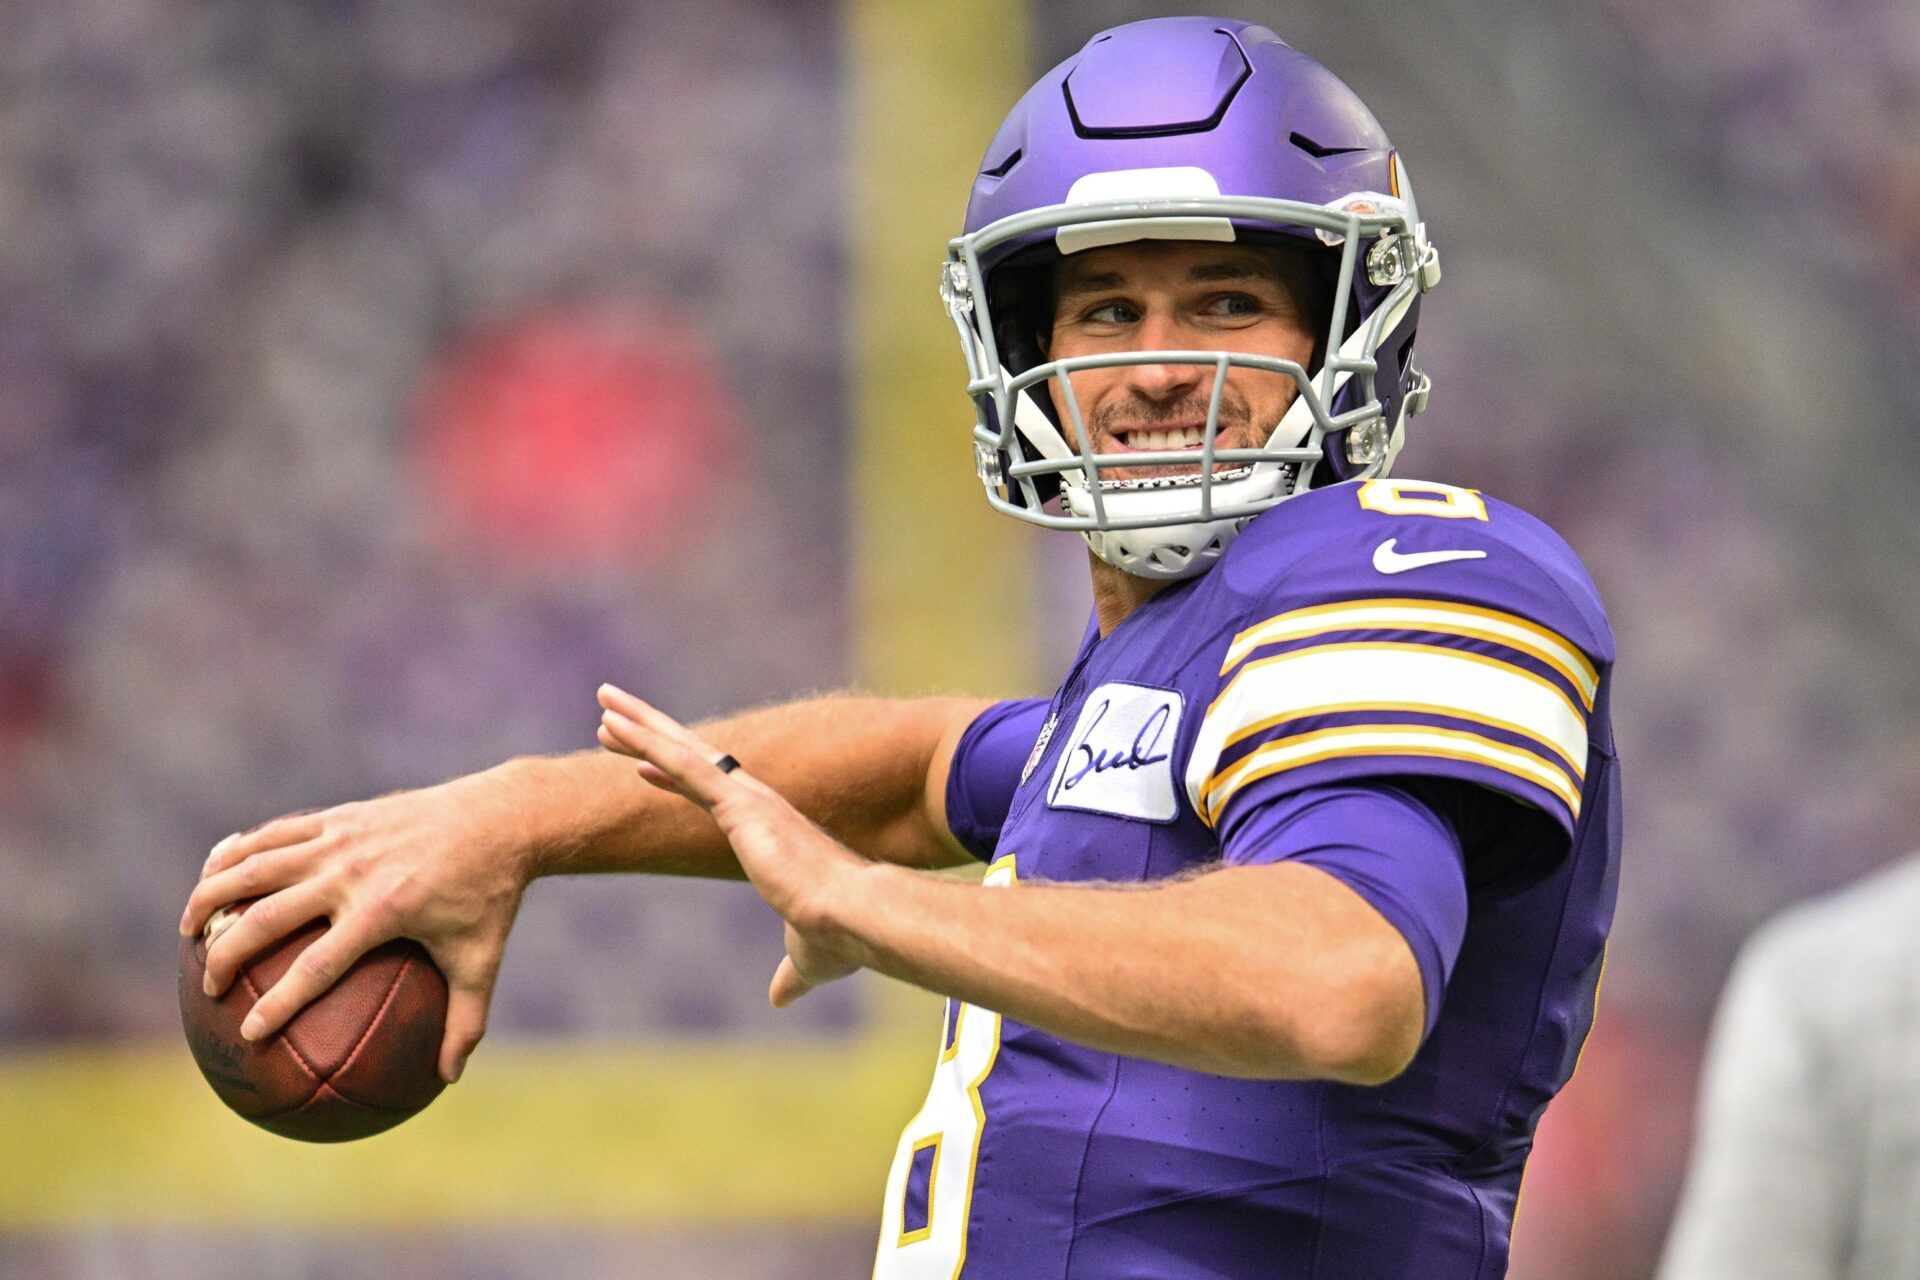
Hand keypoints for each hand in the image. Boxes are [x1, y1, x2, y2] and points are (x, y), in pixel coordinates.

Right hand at [179, 773, 535, 1082]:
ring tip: (187, 929)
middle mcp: (352, 873)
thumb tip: (448, 1079)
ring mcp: (341, 840)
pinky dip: (238, 850)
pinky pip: (276, 833)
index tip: (248, 1034)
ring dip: (212, 895)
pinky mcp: (339, 816)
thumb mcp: (482, 960)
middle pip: (267, 917)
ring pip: (256, 866)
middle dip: (227, 954)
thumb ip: (465, 1021)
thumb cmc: (490, 896)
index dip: (278, 1004)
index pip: (315, 966)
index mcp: (383, 911)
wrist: (499, 818)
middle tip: (208, 988)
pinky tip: (214, 871)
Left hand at [596, 683, 870, 1004]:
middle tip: (610, 712)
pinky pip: (686, 767)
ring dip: (639, 726)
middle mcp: (757, 803)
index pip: (709, 793)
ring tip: (602, 703)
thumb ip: (791, 974)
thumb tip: (781, 999)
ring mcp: (748, 800)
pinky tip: (621, 732)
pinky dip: (652, 746)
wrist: (857, 919)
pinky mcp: (742, 805)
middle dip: (649, 732)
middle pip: (689, 758)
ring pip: (681, 752)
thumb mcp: (805, 957)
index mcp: (768, 829)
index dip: (672, 775)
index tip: (640, 763)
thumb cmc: (840, 936)